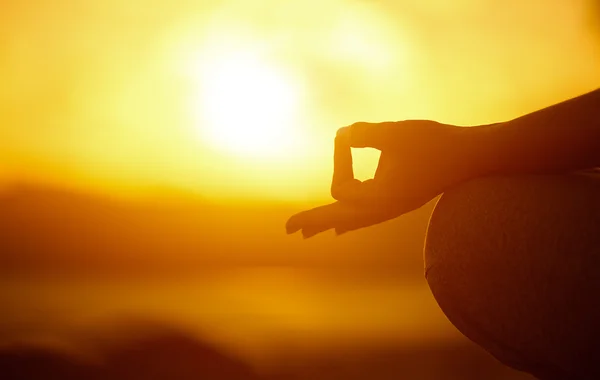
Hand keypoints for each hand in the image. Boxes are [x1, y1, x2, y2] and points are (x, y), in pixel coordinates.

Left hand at [286, 120, 472, 237]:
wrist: (473, 156)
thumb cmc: (436, 143)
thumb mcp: (395, 133)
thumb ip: (363, 134)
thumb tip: (341, 135)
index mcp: (381, 200)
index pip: (341, 188)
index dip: (338, 158)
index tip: (347, 134)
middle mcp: (384, 210)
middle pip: (340, 220)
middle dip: (314, 221)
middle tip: (289, 230)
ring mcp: (392, 209)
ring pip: (354, 221)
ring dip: (330, 222)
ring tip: (308, 232)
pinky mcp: (400, 202)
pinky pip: (368, 217)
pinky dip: (350, 220)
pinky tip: (341, 227)